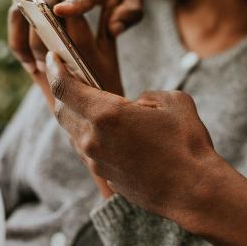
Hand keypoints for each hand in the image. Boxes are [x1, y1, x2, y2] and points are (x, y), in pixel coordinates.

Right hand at [8, 0, 142, 74]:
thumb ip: (129, 14)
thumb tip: (114, 29)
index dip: (74, 2)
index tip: (62, 11)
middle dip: (44, 27)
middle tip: (45, 61)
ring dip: (26, 30)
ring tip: (33, 64)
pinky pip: (21, 0)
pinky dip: (19, 23)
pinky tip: (25, 52)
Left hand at [45, 52, 217, 220]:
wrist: (193, 188)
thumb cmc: (186, 143)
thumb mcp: (173, 102)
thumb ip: (148, 96)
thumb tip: (137, 104)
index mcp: (106, 114)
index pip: (65, 88)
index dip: (56, 69)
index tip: (54, 58)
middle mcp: (94, 139)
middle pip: (62, 111)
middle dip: (65, 93)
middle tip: (76, 80)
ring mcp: (97, 161)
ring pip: (74, 134)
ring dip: (79, 117)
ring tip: (97, 108)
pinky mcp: (106, 177)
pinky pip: (89, 152)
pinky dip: (93, 137)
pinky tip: (113, 134)